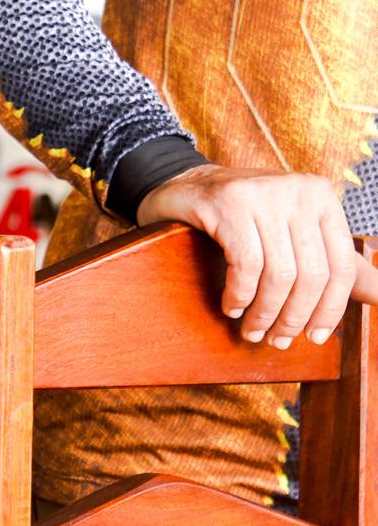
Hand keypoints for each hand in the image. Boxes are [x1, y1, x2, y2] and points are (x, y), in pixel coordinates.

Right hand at [137, 165, 377, 348]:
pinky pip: (245, 265)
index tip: (314, 336)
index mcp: (323, 198)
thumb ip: (333, 262)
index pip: (341, 266)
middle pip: (312, 274)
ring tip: (251, 329)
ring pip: (279, 274)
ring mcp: (264, 194)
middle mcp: (299, 191)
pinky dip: (239, 295)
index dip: (331, 309)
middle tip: (277, 339)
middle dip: (294, 317)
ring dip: (264, 313)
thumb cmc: (242, 216)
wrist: (185, 185)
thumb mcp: (294, 234)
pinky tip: (231, 306)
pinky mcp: (229, 204)